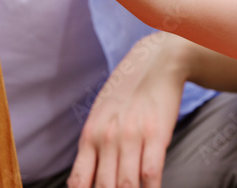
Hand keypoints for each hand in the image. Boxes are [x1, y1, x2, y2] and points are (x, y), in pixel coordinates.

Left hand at [68, 33, 186, 187]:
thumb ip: (93, 145)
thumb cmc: (128, 88)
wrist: (157, 61)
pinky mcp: (157, 134)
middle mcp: (108, 138)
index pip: (79, 182)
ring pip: (127, 185)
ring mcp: (133, 136)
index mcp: (91, 134)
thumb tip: (84, 180)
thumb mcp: (101, 113)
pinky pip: (151, 172)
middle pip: (104, 187)